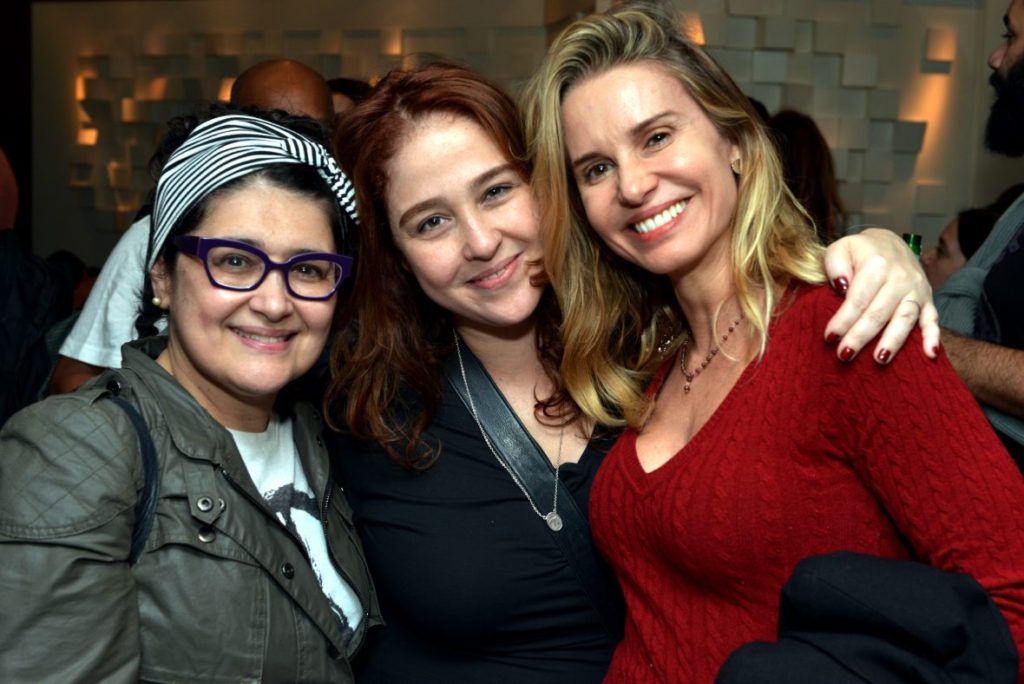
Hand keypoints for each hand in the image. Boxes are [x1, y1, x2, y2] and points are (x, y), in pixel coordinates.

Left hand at [823, 228, 939, 362]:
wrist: (890, 243)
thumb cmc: (860, 251)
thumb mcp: (841, 248)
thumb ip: (835, 265)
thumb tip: (841, 287)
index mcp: (878, 264)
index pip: (858, 298)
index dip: (843, 320)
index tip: (829, 337)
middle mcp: (901, 277)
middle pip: (879, 313)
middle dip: (861, 336)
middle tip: (845, 354)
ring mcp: (917, 289)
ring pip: (905, 319)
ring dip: (893, 341)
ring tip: (879, 360)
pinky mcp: (928, 299)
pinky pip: (933, 319)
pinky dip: (933, 337)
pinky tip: (929, 355)